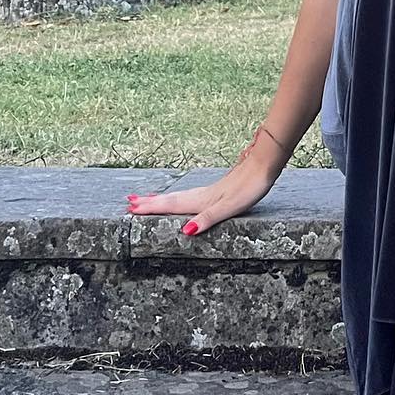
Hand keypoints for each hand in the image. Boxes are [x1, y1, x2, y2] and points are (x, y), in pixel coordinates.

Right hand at [126, 129, 286, 236]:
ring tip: (148, 200)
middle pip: (172, 199)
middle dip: (151, 203)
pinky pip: (192, 195)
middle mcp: (203, 195)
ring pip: (181, 196)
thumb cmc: (250, 187)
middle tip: (130, 203)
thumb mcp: (229, 207)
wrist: (264, 163)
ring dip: (163, 199)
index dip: (152, 207)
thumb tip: (186, 231)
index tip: (131, 207)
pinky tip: (186, 199)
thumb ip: (207, 219)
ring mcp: (211, 191)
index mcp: (202, 200)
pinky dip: (180, 198)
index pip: (171, 205)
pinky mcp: (221, 190)